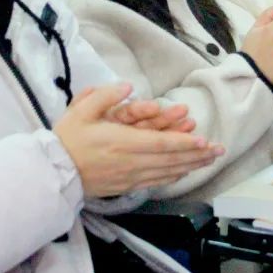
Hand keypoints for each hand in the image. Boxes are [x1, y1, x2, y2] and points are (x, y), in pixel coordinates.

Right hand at [54, 83, 223, 196]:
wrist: (53, 172)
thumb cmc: (68, 139)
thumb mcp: (82, 110)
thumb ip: (105, 95)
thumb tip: (128, 86)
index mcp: (121, 141)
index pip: (160, 143)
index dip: (184, 143)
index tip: (204, 141)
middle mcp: (130, 161)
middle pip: (170, 160)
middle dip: (197, 155)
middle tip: (219, 151)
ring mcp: (130, 176)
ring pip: (167, 172)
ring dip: (190, 166)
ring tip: (209, 161)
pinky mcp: (126, 186)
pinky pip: (156, 182)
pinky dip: (173, 176)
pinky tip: (185, 172)